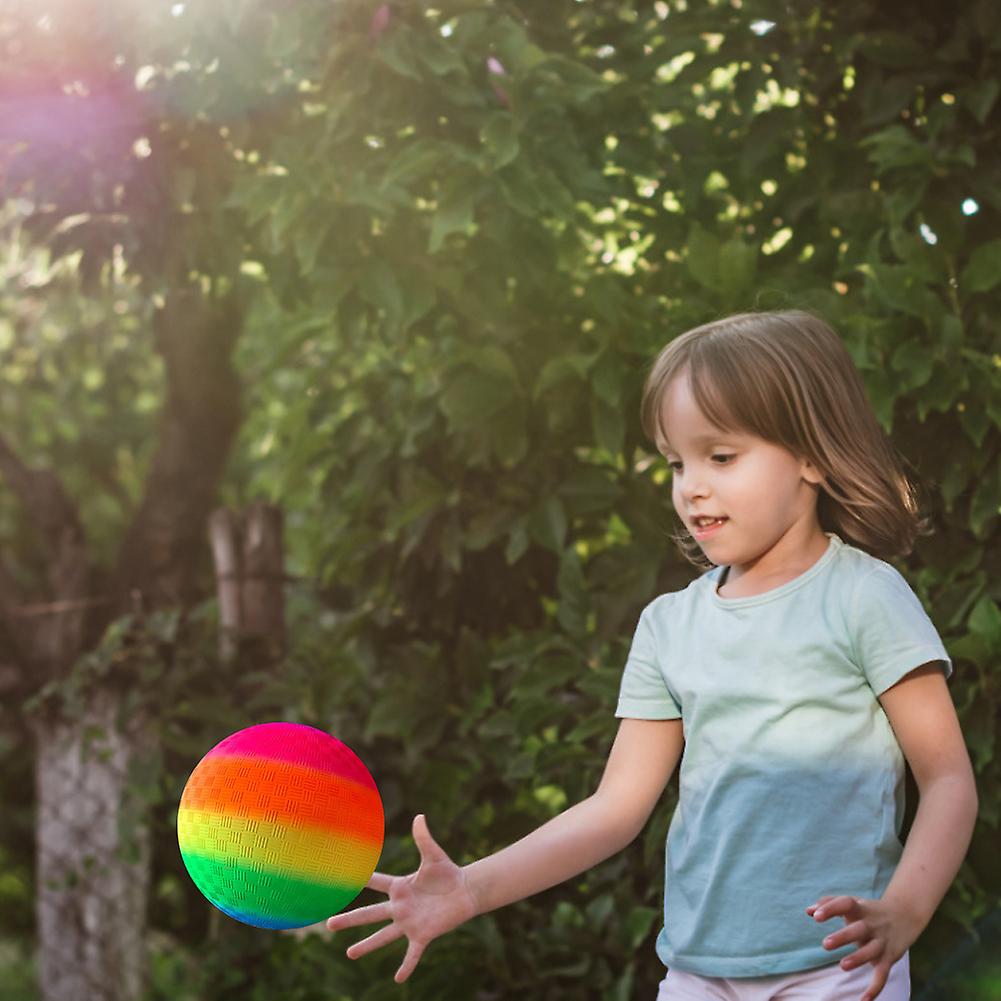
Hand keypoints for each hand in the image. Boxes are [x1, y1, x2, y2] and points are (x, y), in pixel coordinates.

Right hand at [325, 814, 479, 982]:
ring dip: (367, 945)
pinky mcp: (423, 935)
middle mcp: (400, 907)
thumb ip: (424, 837)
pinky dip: (407, 966)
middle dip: (349, 919)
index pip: (376, 883)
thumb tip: (419, 816)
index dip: (359, 881)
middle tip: (328, 924)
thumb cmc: (448, 872)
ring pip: (384, 936)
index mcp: (400, 887)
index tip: (338, 881)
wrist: (465, 891)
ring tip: (350, 954)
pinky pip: (412, 953)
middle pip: (370, 914)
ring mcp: (409, 923)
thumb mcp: (434, 855)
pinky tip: (399, 979)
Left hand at [806, 894, 921, 1000]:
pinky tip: (863, 1000)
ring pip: (872, 950)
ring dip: (859, 958)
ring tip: (843, 966)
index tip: (815, 917)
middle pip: (859, 929)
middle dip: (843, 937)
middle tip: (825, 945)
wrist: (904, 915)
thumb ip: (829, 904)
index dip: (831, 908)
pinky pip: (883, 974)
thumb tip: (808, 911)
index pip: (845, 904)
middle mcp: (871, 924)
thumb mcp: (852, 903)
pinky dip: (875, 988)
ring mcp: (881, 941)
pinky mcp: (889, 958)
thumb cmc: (868, 910)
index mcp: (859, 908)